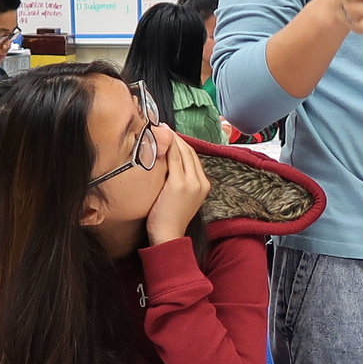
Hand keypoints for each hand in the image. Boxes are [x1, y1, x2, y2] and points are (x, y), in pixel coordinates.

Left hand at [144, 125, 208, 244]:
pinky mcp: (179, 184)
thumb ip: (180, 183)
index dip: (182, 144)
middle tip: (163, 127)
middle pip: (189, 151)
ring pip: (182, 152)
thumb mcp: (181, 199)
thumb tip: (168, 169)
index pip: (193, 157)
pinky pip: (173, 158)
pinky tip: (158, 138)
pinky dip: (167, 145)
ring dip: (171, 138)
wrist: (169, 236)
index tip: (170, 135)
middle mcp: (201, 182)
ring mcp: (191, 182)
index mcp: (204, 185)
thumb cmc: (170, 220)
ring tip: (159, 129)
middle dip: (176, 138)